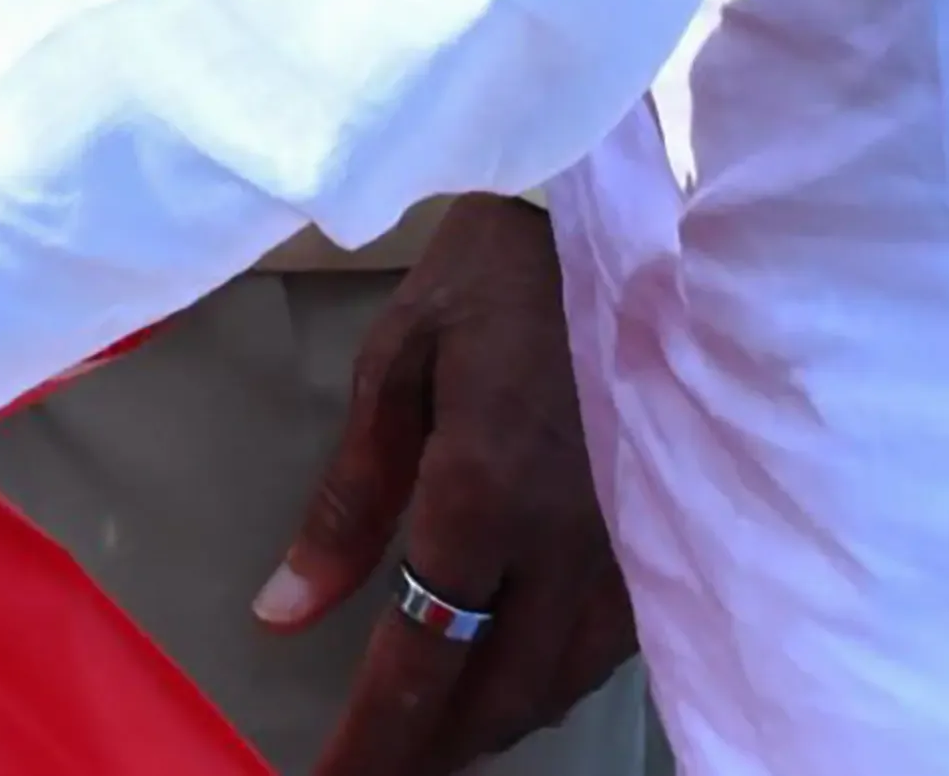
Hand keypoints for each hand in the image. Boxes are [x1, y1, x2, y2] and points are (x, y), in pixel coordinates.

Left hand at [254, 197, 639, 775]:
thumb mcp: (398, 361)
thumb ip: (347, 501)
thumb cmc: (499, 278)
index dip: (376, 742)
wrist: (636, 226)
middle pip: (495, 699)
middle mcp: (562, 548)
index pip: (420, 659)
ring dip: (488, 724)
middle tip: (373, 769)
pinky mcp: (662, 542)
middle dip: (431, 750)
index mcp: (482, 496)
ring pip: (554, 688)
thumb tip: (286, 612)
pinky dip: (545, 684)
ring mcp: (625, 552)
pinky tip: (508, 679)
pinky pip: (600, 651)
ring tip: (428, 738)